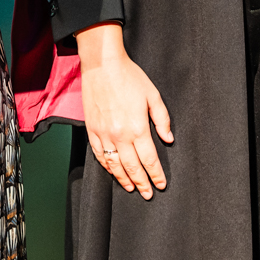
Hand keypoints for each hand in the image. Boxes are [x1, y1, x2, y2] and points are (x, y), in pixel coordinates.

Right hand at [75, 22, 173, 198]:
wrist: (102, 65)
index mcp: (138, 127)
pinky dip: (106, 166)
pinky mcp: (91, 129)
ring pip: (114, 165)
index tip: (161, 184)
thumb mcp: (153, 95)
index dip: (156, 175)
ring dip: (123, 179)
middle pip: (132, 167)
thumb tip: (169, 139)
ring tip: (131, 188)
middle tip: (148, 194)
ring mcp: (103, 134)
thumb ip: (162, 119)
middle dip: (142, 183)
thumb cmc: (130, 77)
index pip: (149, 159)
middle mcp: (120, 135)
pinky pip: (99, 154)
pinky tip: (112, 172)